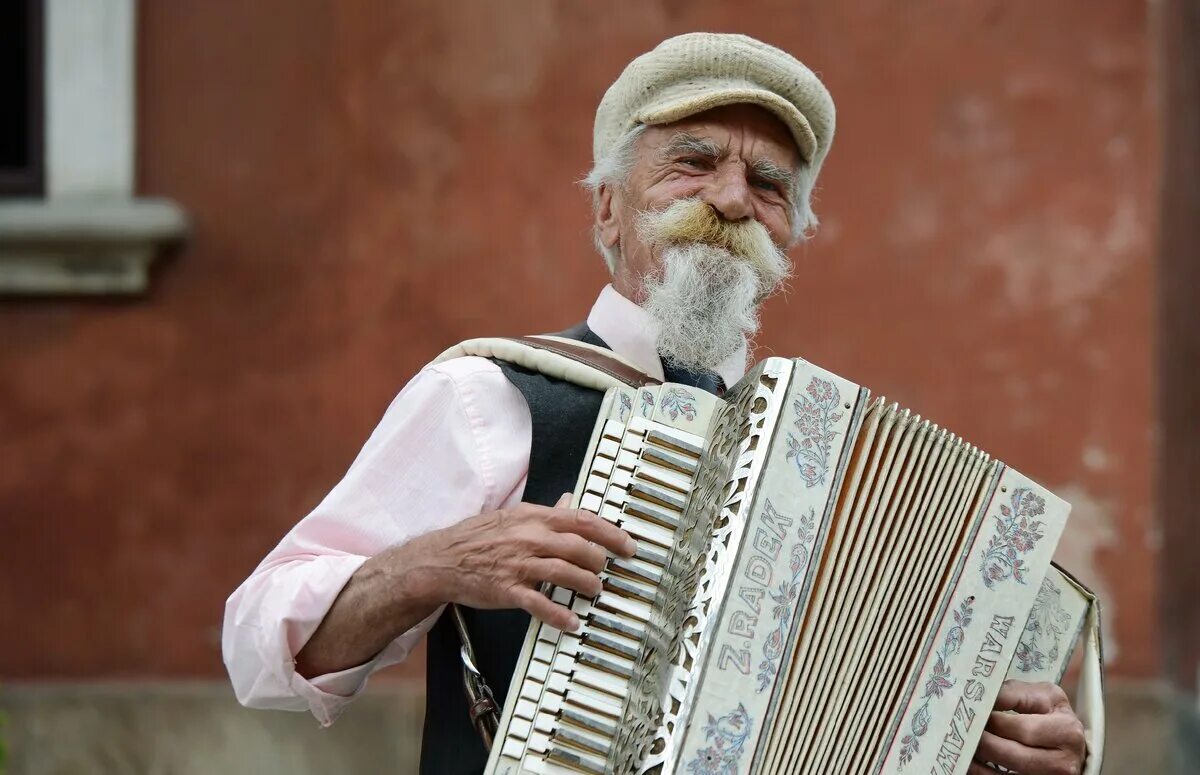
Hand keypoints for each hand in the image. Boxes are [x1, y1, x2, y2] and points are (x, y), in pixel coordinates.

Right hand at [412, 493, 635, 631]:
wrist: (442, 560)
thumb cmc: (477, 538)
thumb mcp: (512, 516)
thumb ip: (544, 512)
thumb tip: (570, 502)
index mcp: (533, 518)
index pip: (582, 521)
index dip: (610, 534)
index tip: (627, 546)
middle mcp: (530, 538)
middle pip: (579, 547)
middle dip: (599, 561)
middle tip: (605, 571)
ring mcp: (519, 565)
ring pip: (565, 573)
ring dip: (586, 585)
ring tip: (594, 592)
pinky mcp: (508, 590)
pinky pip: (540, 603)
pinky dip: (560, 614)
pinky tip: (572, 622)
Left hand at [970, 680, 1086, 774]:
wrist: (1069, 744)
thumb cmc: (1051, 714)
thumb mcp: (1040, 697)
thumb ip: (1012, 693)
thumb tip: (981, 695)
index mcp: (1066, 731)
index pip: (1023, 728)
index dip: (994, 721)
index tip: (971, 713)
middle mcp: (1063, 761)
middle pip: (1014, 755)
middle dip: (984, 742)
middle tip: (960, 730)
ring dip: (979, 762)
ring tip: (961, 746)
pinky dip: (982, 773)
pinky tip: (968, 762)